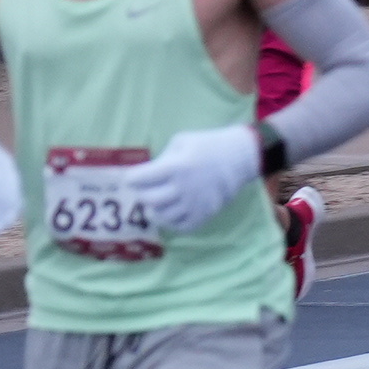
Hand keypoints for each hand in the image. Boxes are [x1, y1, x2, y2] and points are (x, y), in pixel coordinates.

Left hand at [106, 123, 261, 242]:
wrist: (238, 158)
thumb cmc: (207, 145)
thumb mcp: (181, 141)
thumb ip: (162, 158)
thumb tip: (147, 175)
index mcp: (175, 167)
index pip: (141, 178)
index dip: (131, 178)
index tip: (130, 178)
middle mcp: (182, 188)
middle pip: (148, 200)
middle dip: (140, 194)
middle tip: (142, 190)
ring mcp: (193, 204)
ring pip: (162, 217)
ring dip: (154, 210)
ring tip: (154, 204)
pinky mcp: (204, 214)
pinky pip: (180, 227)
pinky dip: (170, 222)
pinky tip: (169, 213)